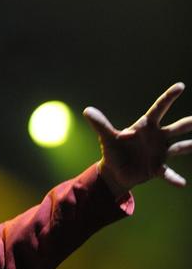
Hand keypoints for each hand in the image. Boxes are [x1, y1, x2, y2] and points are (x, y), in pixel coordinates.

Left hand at [83, 82, 191, 196]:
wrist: (115, 171)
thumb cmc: (113, 150)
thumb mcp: (106, 137)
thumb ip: (100, 124)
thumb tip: (87, 110)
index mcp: (145, 126)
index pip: (159, 109)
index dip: (168, 97)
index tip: (180, 86)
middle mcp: (157, 137)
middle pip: (176, 127)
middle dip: (188, 123)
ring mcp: (160, 152)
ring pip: (180, 147)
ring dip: (189, 145)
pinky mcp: (157, 168)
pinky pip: (168, 173)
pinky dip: (174, 178)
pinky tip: (181, 183)